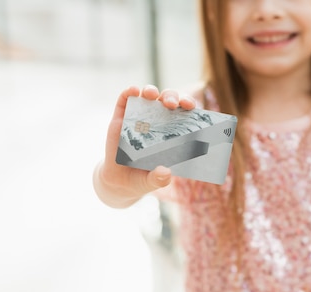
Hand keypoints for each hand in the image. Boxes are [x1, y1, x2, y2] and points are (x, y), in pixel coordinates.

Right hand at [94, 85, 196, 207]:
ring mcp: (139, 117)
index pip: (184, 112)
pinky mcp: (120, 117)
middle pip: (167, 99)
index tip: (191, 106)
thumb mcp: (152, 181)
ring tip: (151, 95)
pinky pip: (125, 99)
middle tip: (172, 104)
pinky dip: (129, 92)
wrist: (119, 181)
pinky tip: (133, 91)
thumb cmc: (143, 177)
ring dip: (151, 91)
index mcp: (171, 131)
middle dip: (171, 97)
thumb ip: (159, 179)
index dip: (188, 104)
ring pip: (148, 95)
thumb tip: (165, 173)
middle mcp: (157, 120)